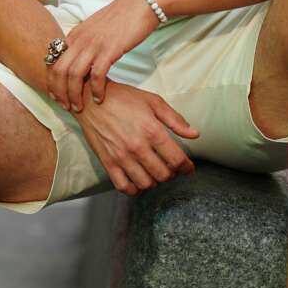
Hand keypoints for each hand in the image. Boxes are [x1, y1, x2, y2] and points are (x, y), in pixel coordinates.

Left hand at [46, 0, 157, 112]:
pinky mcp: (109, 49)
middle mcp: (79, 39)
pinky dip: (95, 90)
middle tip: (66, 107)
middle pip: (59, 71)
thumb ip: (84, 43)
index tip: (57, 96)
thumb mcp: (95, 29)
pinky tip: (99, 98)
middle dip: (59, 93)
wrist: (142, 2)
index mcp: (74, 35)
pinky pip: (96, 75)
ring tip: (80, 107)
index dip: (52, 82)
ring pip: (74, 75)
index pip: (53, 62)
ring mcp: (93, 44)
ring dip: (75, 95)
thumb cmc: (122, 17)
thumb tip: (80, 61)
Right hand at [74, 82, 199, 194]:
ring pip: (146, 183)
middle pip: (163, 175)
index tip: (188, 168)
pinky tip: (138, 180)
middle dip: (172, 174)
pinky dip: (134, 189)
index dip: (187, 167)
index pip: (176, 160)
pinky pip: (124, 187)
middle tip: (171, 168)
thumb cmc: (124, 98)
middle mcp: (138, 146)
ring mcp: (121, 157)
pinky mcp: (108, 162)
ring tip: (155, 173)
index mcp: (152, 130)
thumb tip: (195, 134)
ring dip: (155, 182)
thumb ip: (175, 120)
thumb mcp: (153, 101)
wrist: (92, 99)